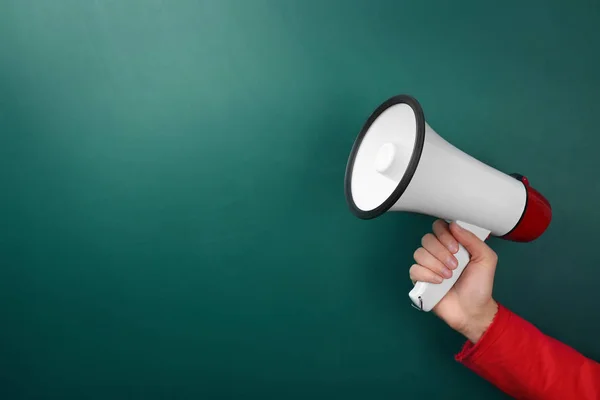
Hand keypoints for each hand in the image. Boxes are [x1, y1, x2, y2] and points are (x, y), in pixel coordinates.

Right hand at [410, 220, 498, 342]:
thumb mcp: (486, 259)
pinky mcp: (420, 280)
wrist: (473, 310)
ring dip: (435, 265)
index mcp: (453, 245)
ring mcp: (428, 266)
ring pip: (419, 253)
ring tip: (449, 277)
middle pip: (427, 239)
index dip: (444, 235)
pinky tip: (439, 283)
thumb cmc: (480, 286)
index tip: (456, 248)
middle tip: (455, 266)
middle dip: (441, 252)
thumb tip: (454, 225)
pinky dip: (427, 275)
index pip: (439, 227)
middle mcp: (438, 253)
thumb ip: (472, 240)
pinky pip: (414, 270)